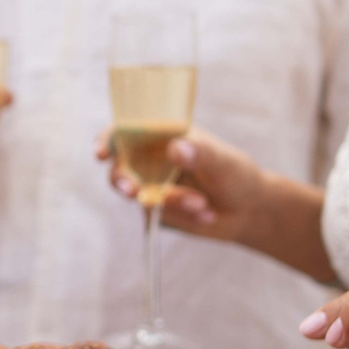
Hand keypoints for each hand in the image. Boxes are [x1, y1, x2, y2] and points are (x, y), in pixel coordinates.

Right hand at [98, 125, 265, 241]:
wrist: (247, 211)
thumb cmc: (236, 175)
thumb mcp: (222, 161)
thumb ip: (200, 153)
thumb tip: (175, 149)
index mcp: (162, 136)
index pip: (125, 131)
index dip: (107, 140)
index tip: (101, 154)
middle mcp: (150, 160)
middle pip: (119, 167)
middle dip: (123, 180)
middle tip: (134, 192)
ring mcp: (151, 187)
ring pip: (140, 196)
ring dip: (171, 202)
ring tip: (202, 204)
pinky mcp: (157, 212)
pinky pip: (156, 216)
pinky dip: (182, 216)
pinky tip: (206, 215)